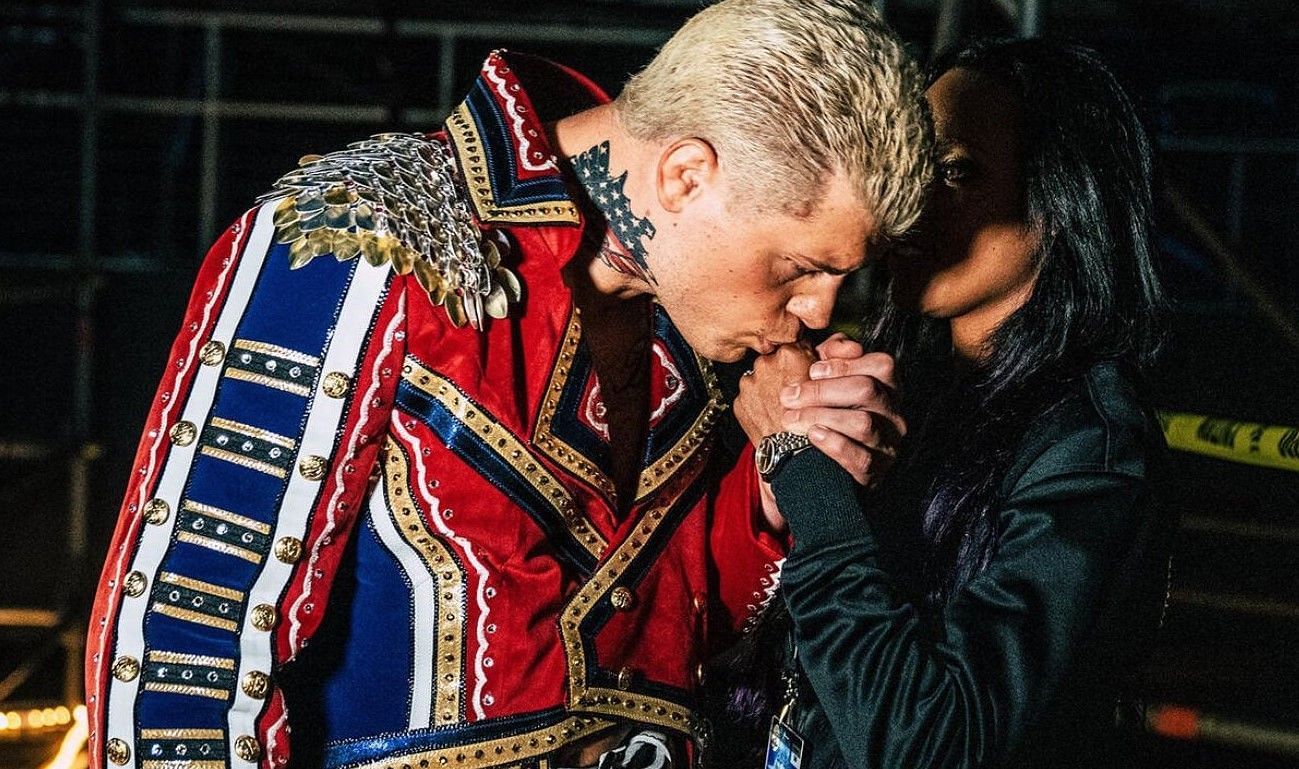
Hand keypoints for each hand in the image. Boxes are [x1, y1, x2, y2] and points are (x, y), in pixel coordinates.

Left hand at [733, 343, 816, 444]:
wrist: (793, 452)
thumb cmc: (813, 420)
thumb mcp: (825, 384)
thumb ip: (818, 360)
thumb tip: (815, 350)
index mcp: (789, 355)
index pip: (793, 344)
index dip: (799, 357)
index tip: (801, 367)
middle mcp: (765, 364)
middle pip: (773, 360)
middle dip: (781, 371)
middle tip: (792, 389)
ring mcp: (749, 384)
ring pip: (758, 378)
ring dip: (766, 387)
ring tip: (780, 404)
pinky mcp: (739, 402)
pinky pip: (748, 398)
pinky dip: (756, 403)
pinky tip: (769, 413)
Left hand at [782, 333, 905, 485]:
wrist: (831, 472)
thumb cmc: (831, 417)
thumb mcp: (832, 383)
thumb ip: (832, 358)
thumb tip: (831, 347)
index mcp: (888, 388)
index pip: (881, 365)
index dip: (845, 364)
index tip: (813, 370)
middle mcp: (894, 414)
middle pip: (866, 390)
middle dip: (822, 391)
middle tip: (788, 396)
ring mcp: (889, 444)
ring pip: (862, 423)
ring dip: (821, 416)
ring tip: (791, 418)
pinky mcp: (876, 473)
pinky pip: (860, 457)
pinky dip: (834, 444)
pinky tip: (812, 436)